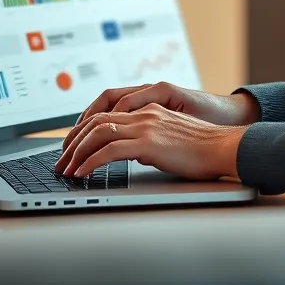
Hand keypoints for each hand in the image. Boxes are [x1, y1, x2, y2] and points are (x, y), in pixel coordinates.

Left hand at [59, 81, 258, 159]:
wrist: (223, 148)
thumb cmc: (202, 149)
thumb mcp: (169, 139)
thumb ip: (148, 140)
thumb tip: (131, 153)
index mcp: (148, 110)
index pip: (105, 113)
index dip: (83, 128)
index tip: (71, 146)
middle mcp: (144, 113)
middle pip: (95, 120)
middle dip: (73, 141)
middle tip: (61, 161)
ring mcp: (145, 126)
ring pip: (97, 132)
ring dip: (77, 152)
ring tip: (67, 170)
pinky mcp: (148, 142)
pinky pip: (108, 150)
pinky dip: (90, 162)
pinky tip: (82, 174)